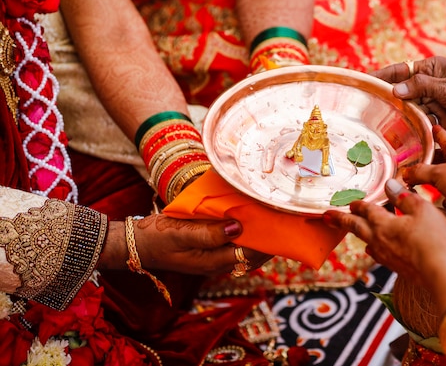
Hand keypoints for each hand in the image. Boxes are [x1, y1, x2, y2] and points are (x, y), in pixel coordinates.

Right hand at [100, 214, 272, 276]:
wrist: (135, 244)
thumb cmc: (156, 238)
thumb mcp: (180, 235)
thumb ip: (209, 233)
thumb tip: (239, 227)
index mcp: (212, 262)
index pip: (250, 254)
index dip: (266, 239)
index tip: (277, 219)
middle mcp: (217, 263)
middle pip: (252, 255)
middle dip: (267, 238)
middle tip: (279, 216)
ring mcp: (213, 257)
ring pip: (244, 249)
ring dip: (257, 235)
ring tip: (268, 215)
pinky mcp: (208, 249)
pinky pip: (233, 243)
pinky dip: (244, 232)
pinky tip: (247, 216)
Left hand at [322, 179, 445, 288]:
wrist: (441, 273)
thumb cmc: (434, 238)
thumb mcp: (422, 209)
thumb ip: (404, 196)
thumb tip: (389, 184)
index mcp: (384, 223)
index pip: (366, 210)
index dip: (357, 204)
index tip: (349, 201)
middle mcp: (379, 240)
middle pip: (356, 227)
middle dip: (341, 220)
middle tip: (326, 217)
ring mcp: (386, 256)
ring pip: (365, 241)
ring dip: (357, 233)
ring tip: (351, 230)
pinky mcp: (395, 267)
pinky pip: (377, 254)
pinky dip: (372, 248)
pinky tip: (374, 249)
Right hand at [370, 56, 445, 134]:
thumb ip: (421, 87)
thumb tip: (395, 90)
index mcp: (429, 69)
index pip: (399, 71)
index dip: (381, 77)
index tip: (364, 81)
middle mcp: (427, 85)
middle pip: (401, 92)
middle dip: (387, 99)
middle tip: (368, 108)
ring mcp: (432, 102)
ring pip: (409, 109)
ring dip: (399, 116)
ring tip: (381, 124)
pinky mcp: (438, 119)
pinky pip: (421, 123)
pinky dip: (413, 128)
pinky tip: (402, 134)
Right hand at [403, 126, 445, 230]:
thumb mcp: (437, 174)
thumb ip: (419, 172)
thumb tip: (406, 174)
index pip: (444, 136)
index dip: (433, 134)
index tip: (429, 129)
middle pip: (445, 158)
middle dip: (432, 165)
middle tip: (417, 167)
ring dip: (441, 184)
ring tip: (429, 187)